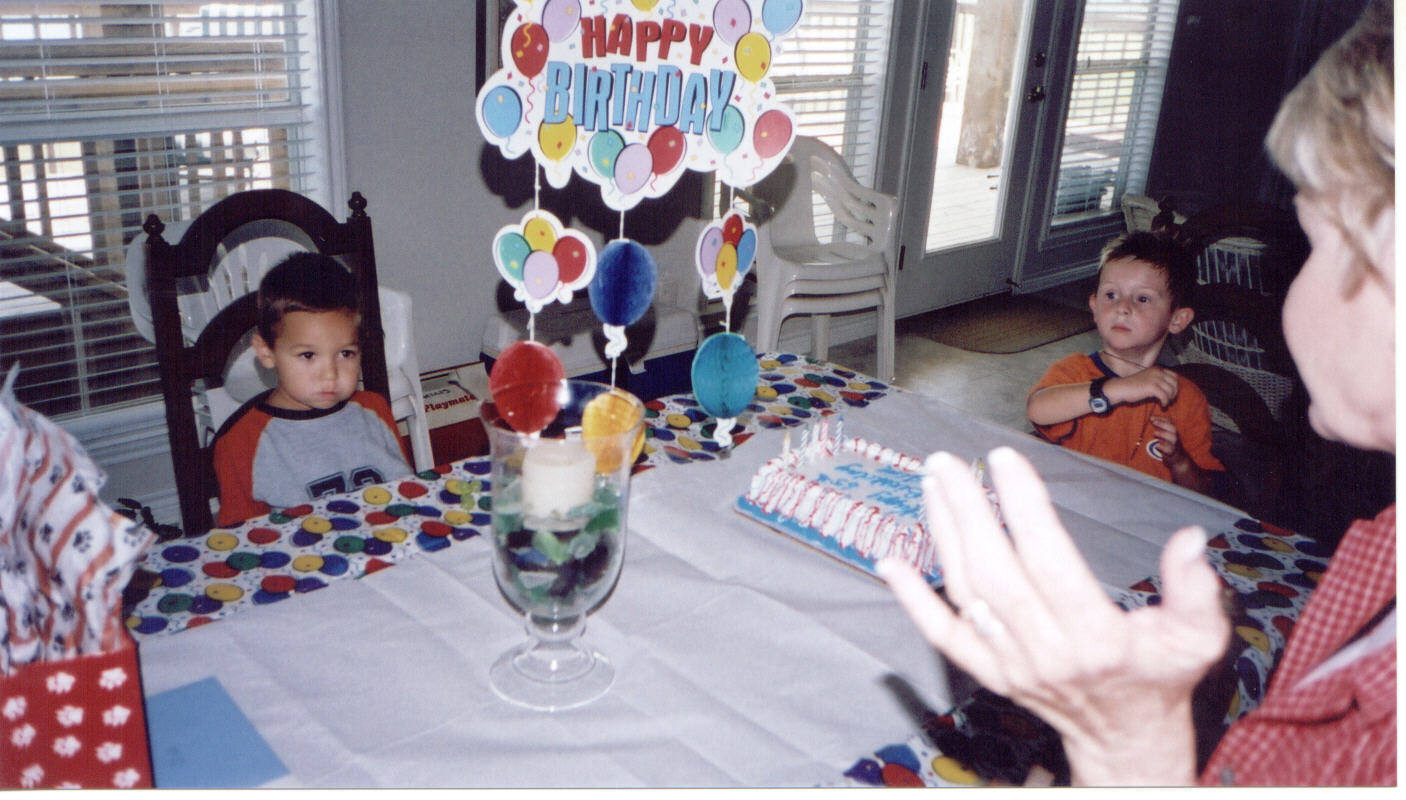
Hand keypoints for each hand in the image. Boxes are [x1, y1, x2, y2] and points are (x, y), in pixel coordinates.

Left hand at [877, 447, 1229, 785]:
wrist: (1125, 737)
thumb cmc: (1159, 676)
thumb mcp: (1198, 637)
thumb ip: (1196, 589)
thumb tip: (1190, 540)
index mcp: (1097, 638)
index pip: (1050, 561)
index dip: (1024, 508)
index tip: (1005, 460)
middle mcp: (1047, 651)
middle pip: (995, 570)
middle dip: (968, 510)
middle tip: (948, 462)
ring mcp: (1010, 664)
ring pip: (966, 592)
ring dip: (943, 535)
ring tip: (932, 485)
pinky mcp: (988, 672)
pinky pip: (942, 634)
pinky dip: (912, 599)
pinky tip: (890, 563)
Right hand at [1108, 367, 1178, 406]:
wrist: (1120, 388)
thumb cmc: (1132, 386)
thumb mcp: (1147, 379)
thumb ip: (1158, 380)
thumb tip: (1171, 389)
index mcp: (1157, 369)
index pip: (1174, 376)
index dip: (1175, 386)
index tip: (1171, 393)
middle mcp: (1157, 372)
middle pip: (1175, 383)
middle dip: (1174, 393)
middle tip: (1170, 400)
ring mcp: (1155, 379)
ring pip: (1171, 390)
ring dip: (1170, 398)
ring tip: (1164, 403)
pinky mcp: (1152, 387)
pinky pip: (1165, 396)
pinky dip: (1165, 402)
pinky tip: (1162, 405)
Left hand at [1148, 416, 1182, 464]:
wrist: (1178, 460)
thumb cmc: (1169, 445)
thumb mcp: (1165, 435)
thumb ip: (1160, 428)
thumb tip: (1151, 418)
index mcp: (1174, 432)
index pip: (1170, 422)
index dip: (1161, 419)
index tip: (1152, 417)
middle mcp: (1175, 437)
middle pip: (1173, 429)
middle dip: (1163, 424)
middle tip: (1153, 422)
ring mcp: (1175, 445)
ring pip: (1173, 439)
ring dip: (1163, 434)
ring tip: (1154, 433)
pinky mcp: (1172, 453)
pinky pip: (1169, 450)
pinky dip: (1162, 448)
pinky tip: (1156, 446)